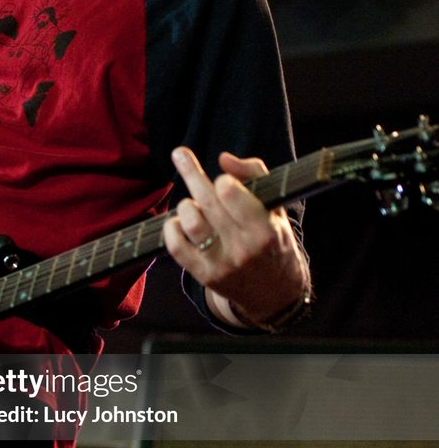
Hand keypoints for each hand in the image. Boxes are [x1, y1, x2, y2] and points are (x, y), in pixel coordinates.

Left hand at [162, 147, 309, 328]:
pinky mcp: (204, 275)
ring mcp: (222, 263)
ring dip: (186, 206)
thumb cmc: (274, 241)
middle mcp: (244, 248)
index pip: (231, 193)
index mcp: (265, 228)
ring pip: (191, 223)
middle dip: (191, 173)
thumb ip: (254, 175)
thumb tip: (223, 159)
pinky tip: (179, 222)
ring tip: (192, 204)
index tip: (224, 181)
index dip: (223, 181)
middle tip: (180, 154)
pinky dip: (172, 228)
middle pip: (207, 202)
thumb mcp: (276, 207)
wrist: (275, 293)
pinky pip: (176, 247)